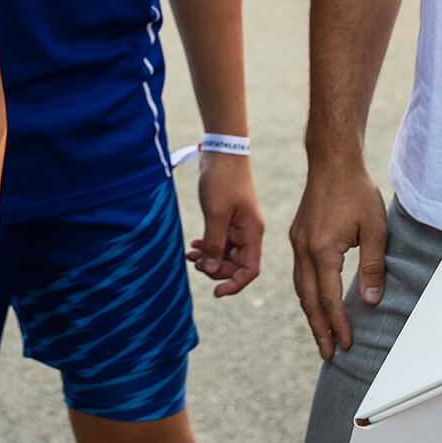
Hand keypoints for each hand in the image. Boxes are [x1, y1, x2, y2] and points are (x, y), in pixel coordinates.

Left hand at [186, 153, 263, 295]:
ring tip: (189, 254)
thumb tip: (211, 270)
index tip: (216, 291)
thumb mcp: (216, 214)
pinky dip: (207, 245)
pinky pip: (220, 240)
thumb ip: (214, 244)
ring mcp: (238, 225)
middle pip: (236, 265)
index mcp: (252, 233)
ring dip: (209, 257)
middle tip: (194, 262)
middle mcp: (248, 232)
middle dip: (216, 269)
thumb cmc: (222, 180)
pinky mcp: (228, 217)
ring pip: (226, 253)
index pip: (250, 270)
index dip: (234, 284)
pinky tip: (193, 244)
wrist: (222, 151)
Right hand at [289, 161, 385, 359]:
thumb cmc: (356, 191)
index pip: (329, 298)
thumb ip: (373, 266)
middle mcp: (303, 250)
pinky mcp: (297, 235)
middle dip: (319, 328)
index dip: (338, 323)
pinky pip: (299, 273)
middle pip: (308, 299)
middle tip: (328, 354)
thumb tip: (370, 300)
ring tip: (320, 334)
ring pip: (300, 288)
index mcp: (321, 250)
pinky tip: (315, 300)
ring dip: (311, 313)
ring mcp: (296, 242)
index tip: (346, 344)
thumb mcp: (375, 230)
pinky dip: (306, 293)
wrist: (332, 161)